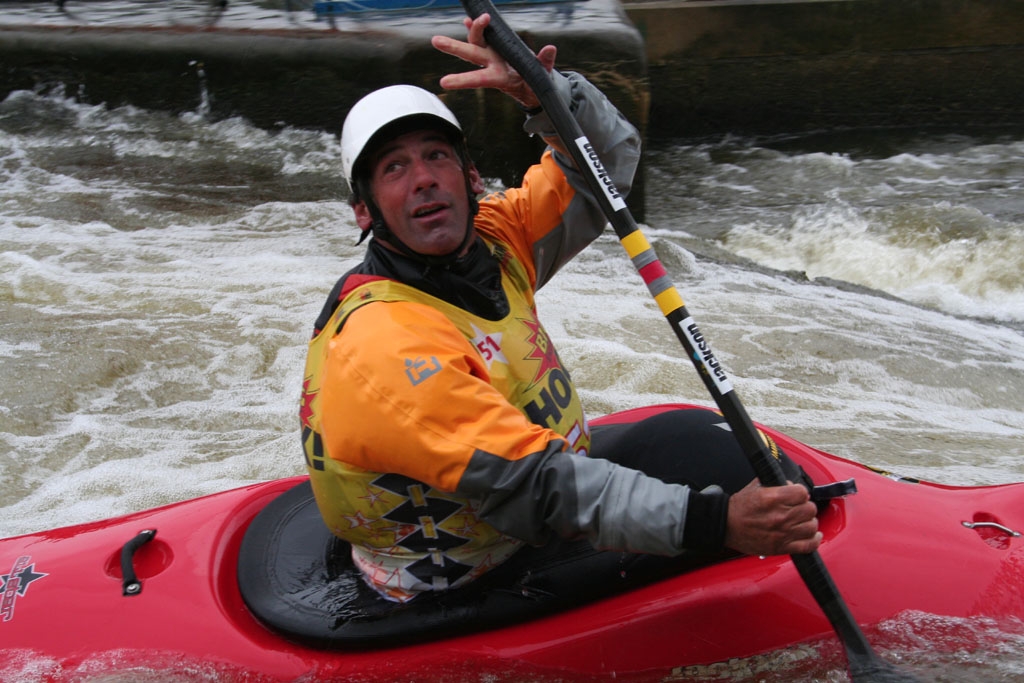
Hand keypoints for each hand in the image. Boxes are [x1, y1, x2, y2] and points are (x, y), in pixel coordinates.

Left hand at [431, 13, 556, 109]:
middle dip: (454, 47)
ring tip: (465, 19)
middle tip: (436, 40)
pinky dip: (476, 28)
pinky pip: (484, 37)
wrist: (529, 88)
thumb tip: (550, 48)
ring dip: (470, 30)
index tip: (444, 82)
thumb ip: (545, 63)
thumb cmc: (534, 86)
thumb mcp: (542, 78)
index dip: (461, 79)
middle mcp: (491, 65)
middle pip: (470, 54)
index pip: (478, 78)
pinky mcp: (496, 49)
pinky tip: (468, 20)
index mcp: (499, 78)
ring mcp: (492, 57)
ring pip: (476, 42)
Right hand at [724, 479, 821, 556]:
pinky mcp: (782, 547)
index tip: (796, 494)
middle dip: (804, 506)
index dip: (800, 492)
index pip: (802, 492)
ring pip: (812, 525)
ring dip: (809, 521)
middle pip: (810, 508)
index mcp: (772, 499)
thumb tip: (790, 484)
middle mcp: (780, 516)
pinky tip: (812, 534)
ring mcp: (782, 533)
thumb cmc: (738, 508)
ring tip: (802, 520)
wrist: (725, 526)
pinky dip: (814, 539)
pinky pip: (809, 545)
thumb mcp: (754, 487)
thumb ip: (774, 483)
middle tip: (798, 507)